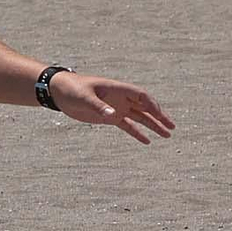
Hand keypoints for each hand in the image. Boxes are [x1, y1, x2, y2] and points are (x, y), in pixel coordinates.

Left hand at [50, 72, 173, 144]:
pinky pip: (128, 125)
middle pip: (145, 107)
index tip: (160, 116)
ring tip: (167, 135)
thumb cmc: (72, 89)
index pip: (141, 96)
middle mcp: (120, 98)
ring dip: (153, 125)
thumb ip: (98, 106)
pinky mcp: (109, 117)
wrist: (59, 91)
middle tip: (172, 127)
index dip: (152, 105)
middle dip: (159, 116)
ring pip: (139, 117)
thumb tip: (112, 115)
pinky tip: (147, 141)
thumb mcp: (84, 97)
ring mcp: (116, 107)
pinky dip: (137, 133)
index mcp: (117, 89)